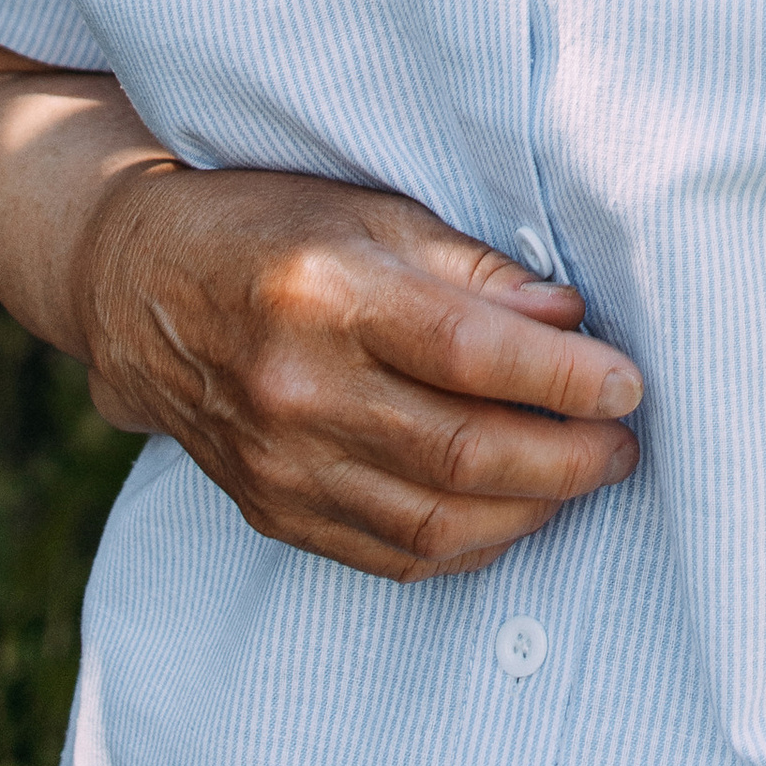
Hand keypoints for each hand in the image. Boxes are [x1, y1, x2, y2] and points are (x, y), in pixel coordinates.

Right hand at [76, 161, 642, 580]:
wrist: (138, 287)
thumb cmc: (271, 227)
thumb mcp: (374, 211)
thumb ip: (474, 269)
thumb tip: (570, 319)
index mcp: (327, 294)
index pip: (470, 353)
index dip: (562, 377)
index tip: (628, 382)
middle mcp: (297, 389)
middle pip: (460, 450)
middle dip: (567, 457)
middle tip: (625, 441)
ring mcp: (279, 464)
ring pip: (433, 520)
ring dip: (530, 509)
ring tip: (586, 475)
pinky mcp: (271, 510)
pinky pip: (390, 553)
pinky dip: (468, 543)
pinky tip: (514, 512)